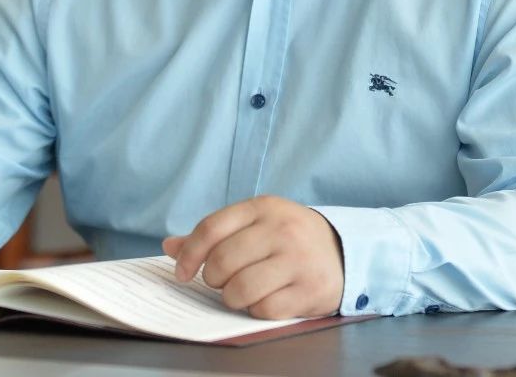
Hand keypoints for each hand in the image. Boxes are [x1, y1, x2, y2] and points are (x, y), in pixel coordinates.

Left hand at [162, 195, 343, 319]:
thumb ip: (214, 235)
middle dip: (213, 278)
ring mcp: (298, 259)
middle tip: (219, 282)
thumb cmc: (288, 237)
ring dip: (232, 297)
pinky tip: (265, 299)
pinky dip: (257, 309)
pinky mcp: (310, 289)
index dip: (189, 254)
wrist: (345, 249)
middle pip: (223, 261)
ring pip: (241, 288)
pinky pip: (265, 308)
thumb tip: (170, 247)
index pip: (211, 228)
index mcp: (263, 207)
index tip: (181, 272)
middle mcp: (281, 229)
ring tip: (240, 292)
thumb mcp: (254, 224)